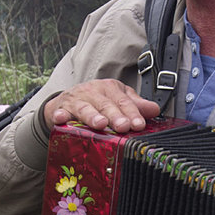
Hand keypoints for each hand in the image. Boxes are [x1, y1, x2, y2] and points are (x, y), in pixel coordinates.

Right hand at [43, 80, 160, 132]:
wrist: (65, 101)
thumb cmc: (95, 100)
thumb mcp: (116, 99)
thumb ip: (134, 105)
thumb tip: (155, 110)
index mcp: (109, 88)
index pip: (123, 101)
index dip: (132, 113)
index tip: (139, 125)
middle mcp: (93, 91)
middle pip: (106, 105)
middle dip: (115, 116)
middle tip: (123, 127)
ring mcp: (76, 99)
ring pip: (85, 108)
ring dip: (92, 115)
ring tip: (100, 124)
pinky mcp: (60, 108)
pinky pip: (60, 112)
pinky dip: (60, 115)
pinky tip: (60, 119)